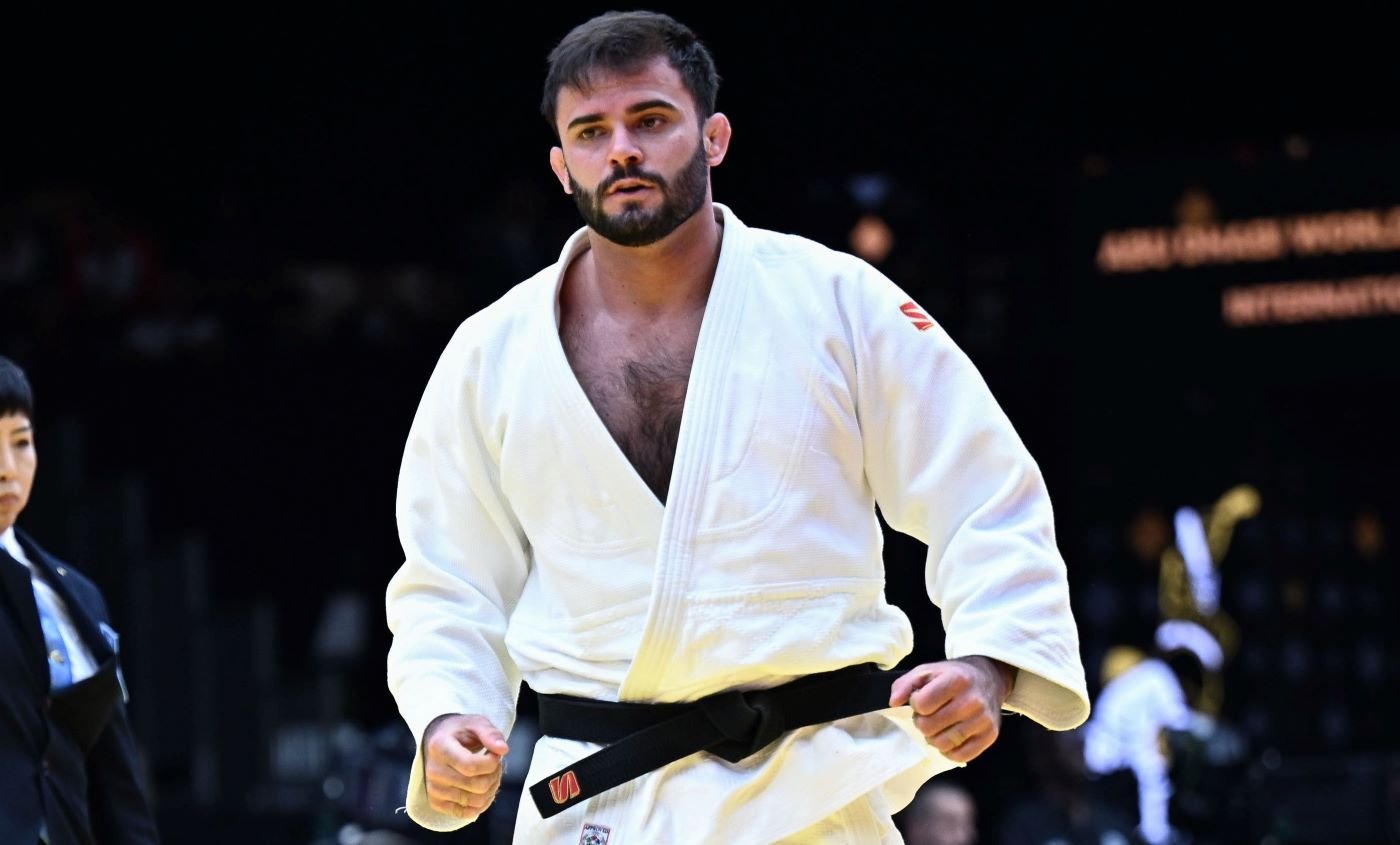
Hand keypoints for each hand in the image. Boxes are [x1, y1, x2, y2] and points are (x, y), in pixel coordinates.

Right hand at [422, 713, 509, 819]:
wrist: (437, 740)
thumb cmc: (459, 731)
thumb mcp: (475, 722)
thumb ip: (490, 733)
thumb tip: (503, 749)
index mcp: (440, 747)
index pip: (471, 766)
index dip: (492, 762)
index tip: (495, 753)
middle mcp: (434, 770)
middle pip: (477, 785)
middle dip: (494, 774)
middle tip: (494, 764)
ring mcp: (434, 788)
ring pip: (476, 801)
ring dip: (491, 788)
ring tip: (488, 774)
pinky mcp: (436, 802)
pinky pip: (467, 813)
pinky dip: (481, 803)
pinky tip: (482, 788)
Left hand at [888, 656, 1013, 762]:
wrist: (989, 679)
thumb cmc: (954, 676)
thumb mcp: (928, 671)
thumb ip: (905, 684)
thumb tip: (893, 703)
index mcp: (956, 680)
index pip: (922, 704)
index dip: (916, 704)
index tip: (922, 700)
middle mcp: (972, 701)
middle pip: (929, 727)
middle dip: (923, 722)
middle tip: (929, 715)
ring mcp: (983, 720)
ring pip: (943, 744)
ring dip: (934, 737)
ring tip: (939, 726)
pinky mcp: (990, 736)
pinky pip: (960, 756)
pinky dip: (949, 750)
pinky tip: (950, 736)